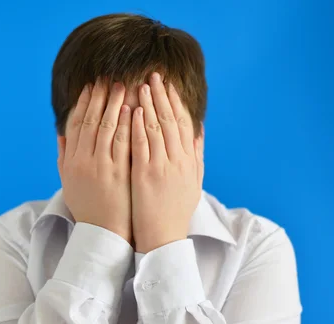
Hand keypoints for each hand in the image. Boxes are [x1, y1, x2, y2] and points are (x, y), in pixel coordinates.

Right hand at [57, 78, 132, 243]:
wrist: (103, 234)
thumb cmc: (88, 209)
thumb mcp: (69, 183)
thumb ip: (63, 157)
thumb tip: (60, 133)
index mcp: (70, 161)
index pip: (76, 124)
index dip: (83, 103)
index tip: (90, 86)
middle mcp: (82, 161)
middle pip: (90, 121)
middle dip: (98, 97)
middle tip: (107, 78)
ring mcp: (101, 167)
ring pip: (106, 128)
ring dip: (113, 104)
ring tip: (121, 85)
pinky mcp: (118, 174)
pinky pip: (122, 143)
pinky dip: (126, 124)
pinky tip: (132, 108)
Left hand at [131, 72, 203, 252]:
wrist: (164, 237)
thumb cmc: (176, 209)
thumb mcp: (194, 180)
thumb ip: (197, 153)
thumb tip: (199, 129)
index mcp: (190, 160)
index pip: (184, 124)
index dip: (175, 102)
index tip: (167, 85)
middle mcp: (179, 160)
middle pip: (171, 121)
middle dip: (162, 96)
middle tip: (153, 75)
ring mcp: (163, 167)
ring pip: (157, 128)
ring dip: (149, 105)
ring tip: (141, 85)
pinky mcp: (146, 175)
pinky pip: (142, 145)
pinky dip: (139, 126)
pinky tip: (134, 110)